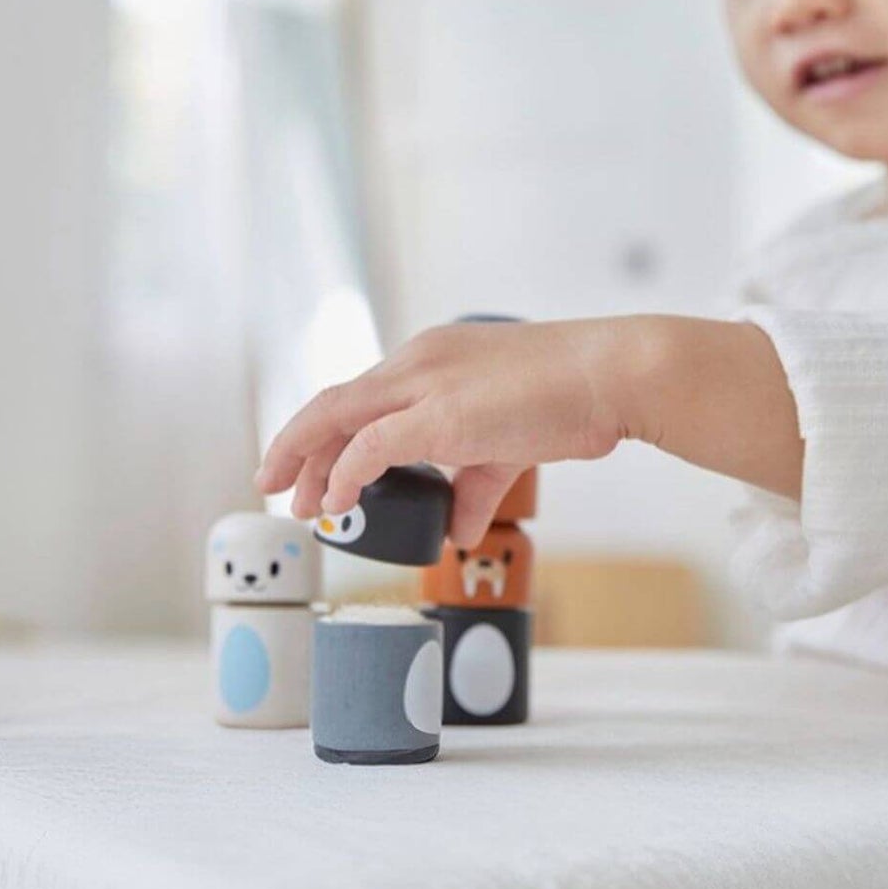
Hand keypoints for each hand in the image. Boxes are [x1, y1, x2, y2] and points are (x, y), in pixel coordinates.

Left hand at [254, 318, 638, 545]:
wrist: (609, 376)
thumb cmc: (571, 400)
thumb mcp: (510, 443)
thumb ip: (475, 485)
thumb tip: (457, 531)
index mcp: (431, 357)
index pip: (362, 392)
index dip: (328, 430)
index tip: (311, 463)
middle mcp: (418, 361)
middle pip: (334, 402)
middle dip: (298, 447)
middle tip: (278, 486)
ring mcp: (425, 383)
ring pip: (337, 417)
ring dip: (307, 462)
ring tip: (296, 502)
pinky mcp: (439, 414)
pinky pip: (370, 446)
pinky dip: (345, 476)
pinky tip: (335, 504)